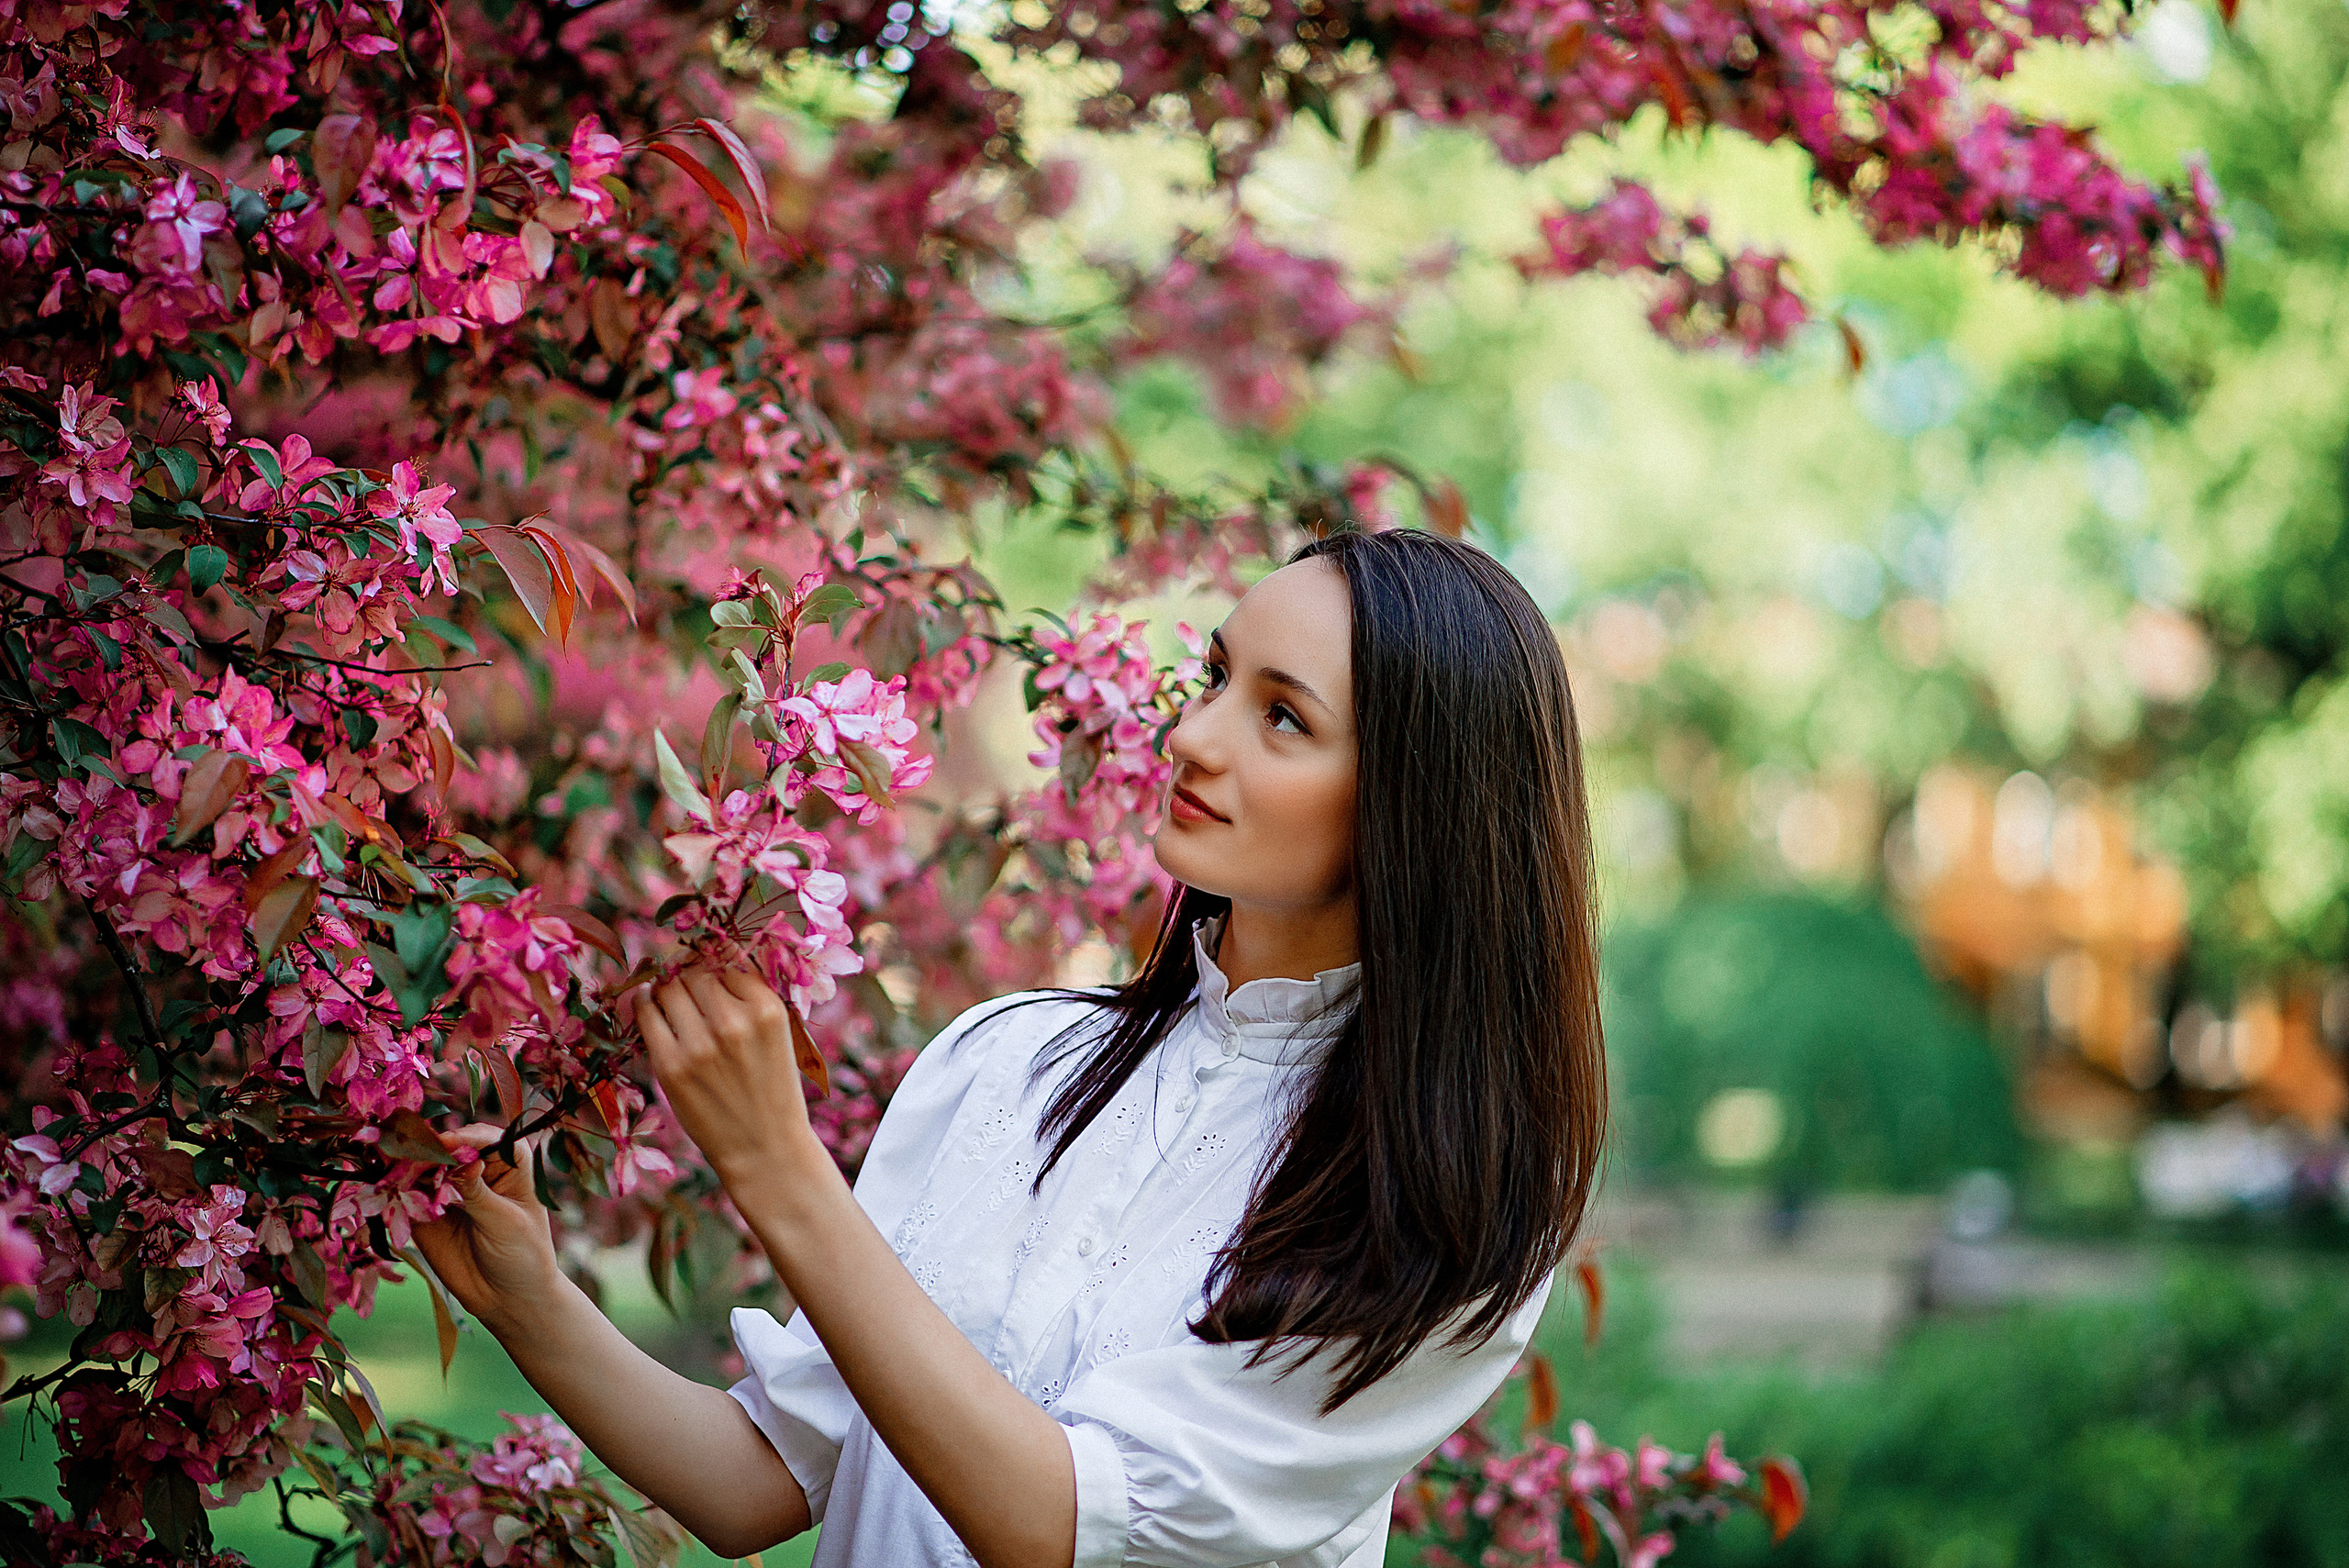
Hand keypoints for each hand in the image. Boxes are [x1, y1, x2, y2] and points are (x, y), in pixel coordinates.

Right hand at [411, 1125, 563, 1333]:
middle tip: (409, 1153)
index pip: (488, 1139)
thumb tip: (464, 1160)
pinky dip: (396, 1191)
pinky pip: (408, 1196)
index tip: (447, 1143)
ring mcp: (449, 1190)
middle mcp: (478, 1170)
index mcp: (510, 1164)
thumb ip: (479, 1193)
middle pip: (450, 1148)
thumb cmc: (522, 1254)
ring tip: (392, 1168)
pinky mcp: (426, 1214)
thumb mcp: (505, 1222)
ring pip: (425, 1168)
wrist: (507, 1297)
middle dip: (430, 1148)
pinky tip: (387, 1190)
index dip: (467, 1137)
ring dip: (408, 1166)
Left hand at [637, 965, 817, 1184]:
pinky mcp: (671, 1066)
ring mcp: (699, 1045)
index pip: (728, 959)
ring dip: (665, 985)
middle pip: (695, 971)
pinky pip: (647, 1015)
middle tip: (683, 977)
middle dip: (688, 971)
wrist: (764, 1146)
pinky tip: (648, 1002)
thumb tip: (708, 954)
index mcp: (767, 1010)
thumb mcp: (779, 1034)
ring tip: (668, 992)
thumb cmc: (771, 1085)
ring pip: (669, 988)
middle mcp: (733, 1022)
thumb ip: (750, 996)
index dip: (715, 959)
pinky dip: (644, 1002)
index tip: (706, 963)